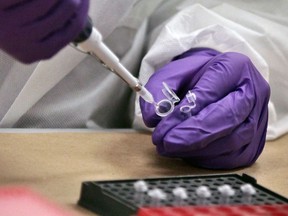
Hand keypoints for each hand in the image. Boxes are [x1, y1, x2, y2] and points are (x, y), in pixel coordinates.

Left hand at [0, 0, 88, 62]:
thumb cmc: (10, 29)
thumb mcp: (33, 40)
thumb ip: (54, 32)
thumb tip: (78, 16)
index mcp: (36, 53)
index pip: (69, 33)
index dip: (82, 14)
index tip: (86, 2)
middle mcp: (22, 43)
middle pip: (60, 16)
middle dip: (73, 0)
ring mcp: (7, 24)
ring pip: (46, 2)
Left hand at [140, 48, 269, 168]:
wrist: (222, 83)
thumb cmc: (199, 77)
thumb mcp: (175, 73)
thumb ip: (160, 89)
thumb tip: (152, 118)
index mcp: (235, 67)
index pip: (209, 94)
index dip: (182, 116)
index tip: (160, 130)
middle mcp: (253, 92)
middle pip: (227, 118)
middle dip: (192, 136)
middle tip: (165, 144)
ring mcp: (258, 118)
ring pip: (230, 141)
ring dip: (196, 150)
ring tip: (170, 148)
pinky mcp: (255, 141)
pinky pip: (233, 156)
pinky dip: (207, 158)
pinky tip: (187, 153)